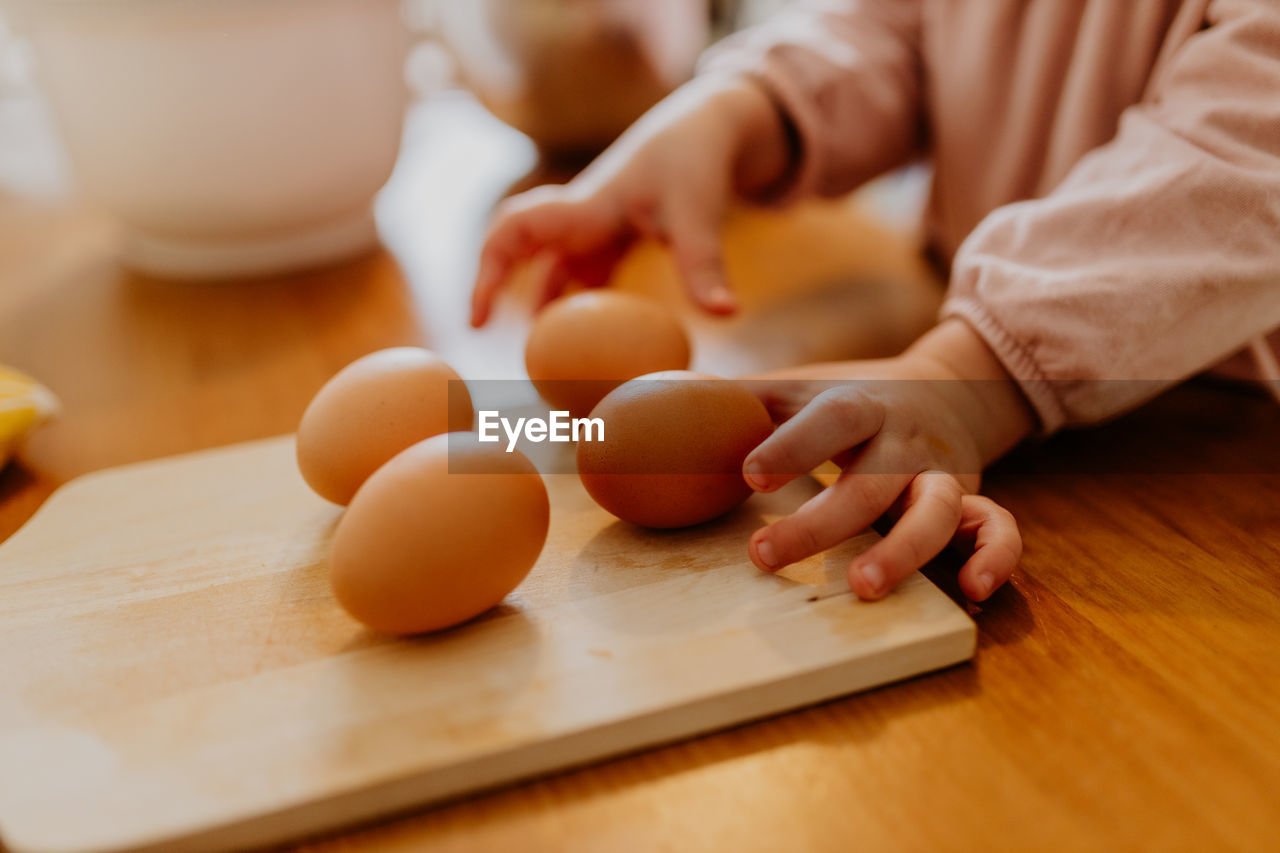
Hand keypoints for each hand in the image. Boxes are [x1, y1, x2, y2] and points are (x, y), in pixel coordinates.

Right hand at [470, 75, 792, 325]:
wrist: (709, 128)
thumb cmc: (696, 163)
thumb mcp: (699, 215)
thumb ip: (705, 266)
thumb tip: (726, 314)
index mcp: (583, 208)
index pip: (514, 231)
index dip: (488, 272)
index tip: (479, 319)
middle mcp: (578, 218)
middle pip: (515, 248)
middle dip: (494, 285)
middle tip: (482, 331)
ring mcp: (593, 228)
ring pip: (550, 269)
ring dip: (539, 305)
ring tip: (537, 356)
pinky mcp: (612, 239)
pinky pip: (582, 277)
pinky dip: (578, 308)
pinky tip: (585, 343)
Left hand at [741, 321, 1034, 601]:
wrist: (949, 387)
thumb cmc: (848, 399)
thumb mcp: (796, 388)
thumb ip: (733, 399)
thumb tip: (644, 401)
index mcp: (857, 404)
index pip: (828, 419)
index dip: (792, 446)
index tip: (749, 475)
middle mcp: (903, 441)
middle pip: (870, 481)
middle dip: (822, 522)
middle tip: (765, 556)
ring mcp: (943, 473)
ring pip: (938, 511)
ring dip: (905, 550)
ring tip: (864, 588)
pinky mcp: (973, 500)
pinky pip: (999, 527)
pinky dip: (996, 556)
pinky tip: (972, 592)